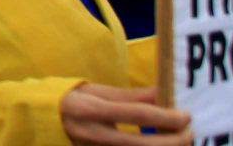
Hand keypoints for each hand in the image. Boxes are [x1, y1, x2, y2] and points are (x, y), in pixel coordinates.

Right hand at [59, 84, 188, 144]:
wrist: (43, 121)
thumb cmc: (73, 101)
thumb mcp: (97, 92)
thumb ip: (131, 96)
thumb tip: (163, 92)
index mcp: (91, 109)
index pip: (136, 115)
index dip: (165, 117)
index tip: (186, 115)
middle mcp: (93, 134)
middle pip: (142, 144)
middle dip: (173, 141)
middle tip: (189, 133)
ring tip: (179, 141)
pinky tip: (161, 145)